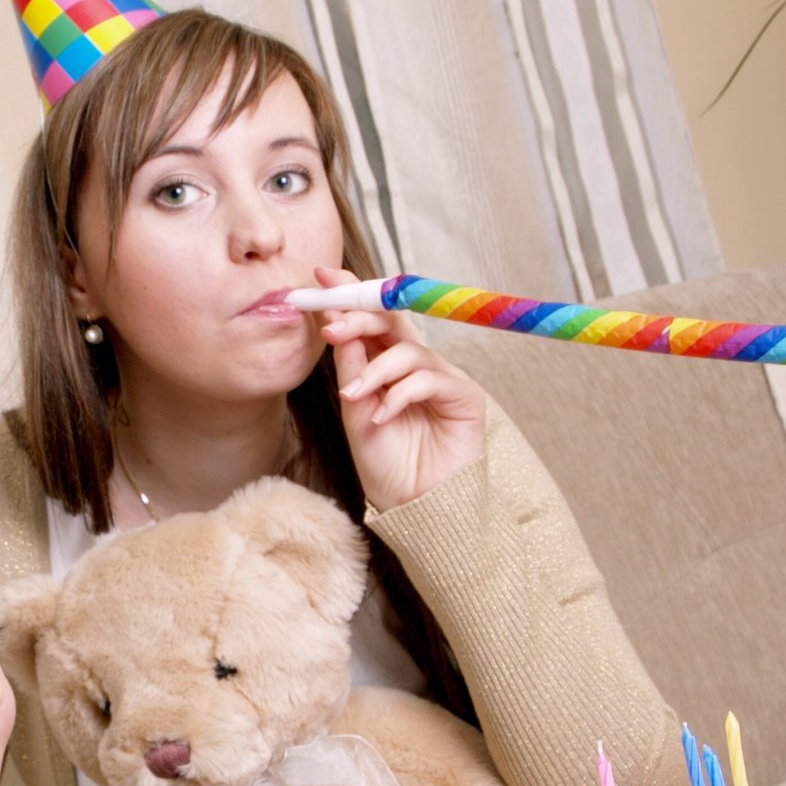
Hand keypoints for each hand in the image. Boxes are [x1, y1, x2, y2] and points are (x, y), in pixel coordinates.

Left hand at [314, 264, 485, 510]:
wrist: (414, 507)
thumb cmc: (387, 464)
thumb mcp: (357, 411)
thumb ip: (351, 368)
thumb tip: (335, 322)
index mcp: (389, 366)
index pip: (373, 319)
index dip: (351, 294)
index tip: (321, 278)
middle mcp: (418, 365)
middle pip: (393, 319)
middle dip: (359, 315)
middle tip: (331, 327)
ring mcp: (442, 378)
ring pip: (407, 350)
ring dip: (374, 370)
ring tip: (354, 397)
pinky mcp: (464, 396)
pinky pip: (428, 379)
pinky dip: (400, 394)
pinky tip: (383, 417)